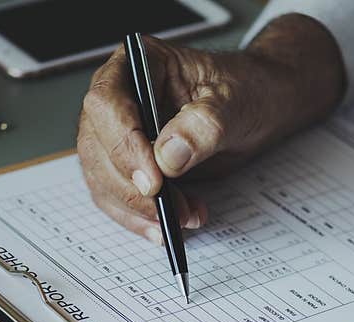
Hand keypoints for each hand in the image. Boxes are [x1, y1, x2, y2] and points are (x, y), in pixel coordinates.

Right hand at [77, 14, 344, 240]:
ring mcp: (117, 134)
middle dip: (132, 188)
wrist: (256, 108)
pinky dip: (142, 219)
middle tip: (169, 210)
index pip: (107, 103)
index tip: (154, 180)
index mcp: (137, 64)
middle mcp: (118, 98)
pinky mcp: (126, 167)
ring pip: (102, 179)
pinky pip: (117, 199)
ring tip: (185, 217)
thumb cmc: (245, 91)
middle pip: (97, 147)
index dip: (124, 144)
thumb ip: (203, 125)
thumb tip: (167, 156)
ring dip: (138, 209)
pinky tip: (173, 225)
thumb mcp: (234, 103)